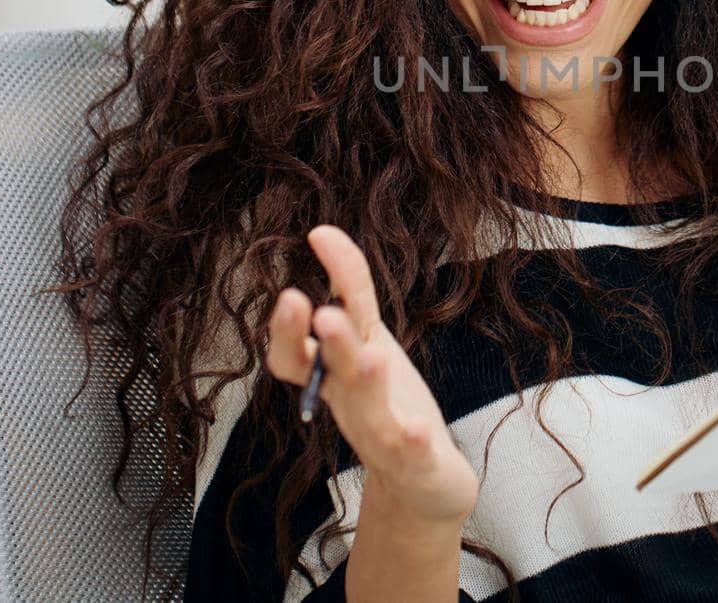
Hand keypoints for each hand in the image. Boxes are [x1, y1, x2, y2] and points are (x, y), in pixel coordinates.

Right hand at [266, 224, 478, 526]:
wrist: (420, 483)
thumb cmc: (389, 406)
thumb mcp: (369, 341)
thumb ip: (351, 293)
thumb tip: (322, 233)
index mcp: (333, 374)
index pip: (300, 343)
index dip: (297, 306)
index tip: (313, 245)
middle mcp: (349, 400)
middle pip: (328, 371)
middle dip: (327, 342)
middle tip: (322, 313)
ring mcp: (381, 432)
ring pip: (367, 409)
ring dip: (365, 382)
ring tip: (372, 358)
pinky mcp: (415, 460)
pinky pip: (411, 452)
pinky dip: (412, 441)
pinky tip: (418, 430)